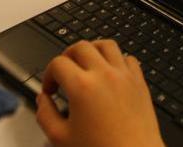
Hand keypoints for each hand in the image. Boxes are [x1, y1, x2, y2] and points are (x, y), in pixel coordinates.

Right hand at [35, 40, 163, 146]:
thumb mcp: (61, 138)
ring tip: (86, 64)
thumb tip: (43, 100)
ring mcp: (124, 76)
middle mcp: (104, 75)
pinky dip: (117, 60)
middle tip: (63, 72)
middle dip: (67, 56)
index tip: (50, 89)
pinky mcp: (139, 82)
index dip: (48, 75)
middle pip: (80, 46)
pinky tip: (110, 73)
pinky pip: (128, 58)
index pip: (58, 63)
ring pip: (107, 44)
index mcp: (82, 87)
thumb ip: (45, 115)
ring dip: (92, 50)